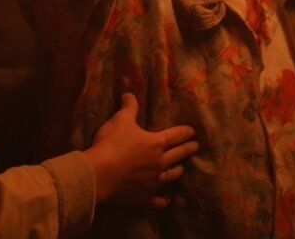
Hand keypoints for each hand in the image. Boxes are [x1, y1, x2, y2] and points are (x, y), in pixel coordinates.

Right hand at [84, 93, 198, 208]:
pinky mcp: (144, 197)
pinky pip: (159, 200)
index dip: (186, 132)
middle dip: (188, 149)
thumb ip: (129, 107)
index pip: (177, 135)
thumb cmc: (111, 143)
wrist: (99, 174)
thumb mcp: (120, 120)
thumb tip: (129, 94)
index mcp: (156, 143)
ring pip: (172, 175)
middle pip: (179, 155)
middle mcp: (160, 162)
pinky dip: (164, 199)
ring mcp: (153, 181)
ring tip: (182, 168)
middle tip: (195, 147)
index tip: (193, 132)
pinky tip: (167, 199)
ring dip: (178, 170)